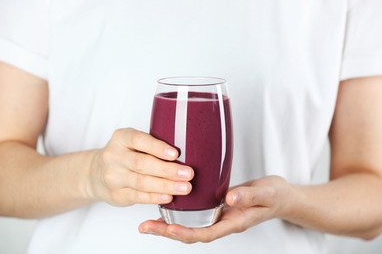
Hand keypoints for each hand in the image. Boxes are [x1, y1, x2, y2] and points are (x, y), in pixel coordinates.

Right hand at [86, 128, 193, 205]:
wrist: (96, 173)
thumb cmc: (125, 154)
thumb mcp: (133, 142)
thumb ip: (152, 144)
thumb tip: (185, 151)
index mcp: (121, 138)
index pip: (139, 140)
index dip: (157, 147)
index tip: (175, 154)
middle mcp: (114, 156)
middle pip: (142, 164)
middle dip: (167, 170)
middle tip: (188, 173)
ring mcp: (113, 177)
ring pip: (141, 182)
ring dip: (166, 185)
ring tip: (185, 187)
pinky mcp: (116, 194)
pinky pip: (138, 197)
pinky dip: (155, 197)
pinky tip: (169, 196)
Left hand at [138, 176, 293, 242]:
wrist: (281, 197)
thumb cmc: (275, 197)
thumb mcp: (266, 194)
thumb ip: (249, 196)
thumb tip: (229, 199)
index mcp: (234, 223)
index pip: (206, 233)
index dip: (185, 233)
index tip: (167, 229)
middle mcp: (223, 222)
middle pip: (192, 233)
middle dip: (168, 231)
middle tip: (145, 227)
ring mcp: (219, 216)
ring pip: (190, 225)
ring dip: (169, 225)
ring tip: (148, 222)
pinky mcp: (217, 206)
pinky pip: (195, 214)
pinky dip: (179, 214)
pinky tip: (168, 207)